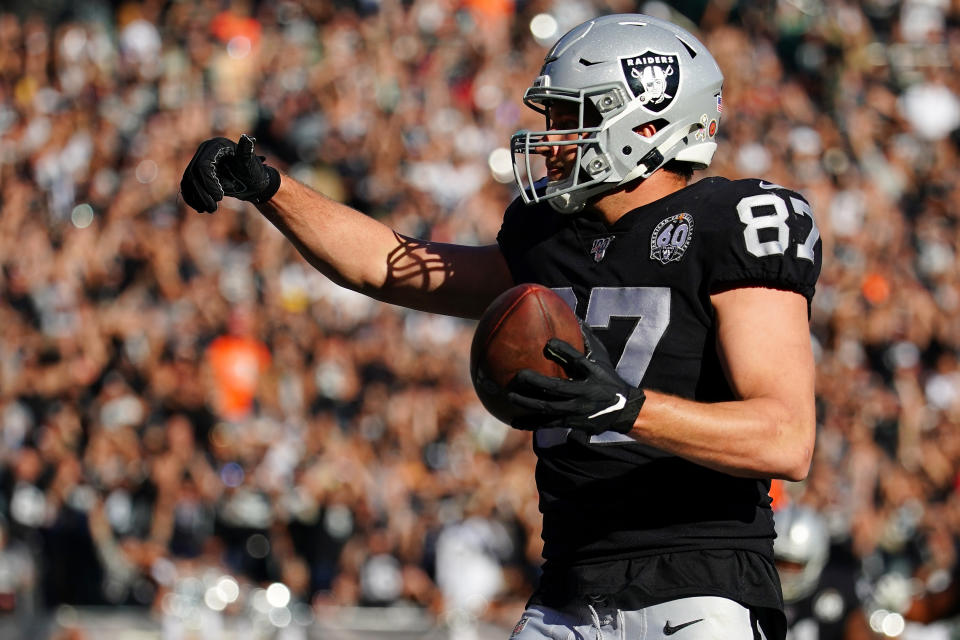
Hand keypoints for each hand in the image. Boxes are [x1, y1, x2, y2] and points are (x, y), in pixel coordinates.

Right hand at [180, 134, 280, 212]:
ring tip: (209, 209)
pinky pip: (187, 185)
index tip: (219, 198)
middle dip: (201, 193)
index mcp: (216, 146)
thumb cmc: (254, 172)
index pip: (202, 165)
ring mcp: (199, 161)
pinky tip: (200, 208)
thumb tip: (247, 138)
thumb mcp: (251, 165)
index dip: (208, 183)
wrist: (254, 181)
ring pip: (188, 181)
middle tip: (213, 209)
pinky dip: (192, 198)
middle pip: (192, 173)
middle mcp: (205, 152)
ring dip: (196, 197)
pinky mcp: (197, 173)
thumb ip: (246, 153)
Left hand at [507, 336, 644, 434]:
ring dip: (529, 403)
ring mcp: (578, 411)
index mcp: (593, 374)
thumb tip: (573, 316)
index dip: (565, 352)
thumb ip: (587, 339)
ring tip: (511, 396)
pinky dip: (531, 422)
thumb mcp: (601, 358)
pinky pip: (548, 424)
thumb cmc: (607, 377)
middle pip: (558, 388)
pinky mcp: (572, 423)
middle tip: (519, 375)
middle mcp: (586, 393)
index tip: (548, 343)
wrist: (622, 410)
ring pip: (550, 408)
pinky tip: (514, 421)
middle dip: (537, 382)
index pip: (578, 361)